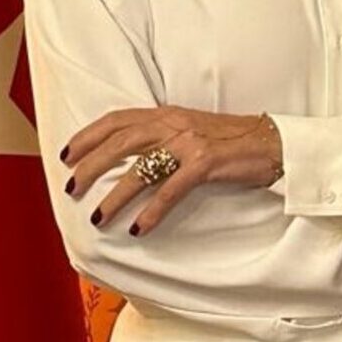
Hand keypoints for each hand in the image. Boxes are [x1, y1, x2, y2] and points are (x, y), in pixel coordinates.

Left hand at [59, 106, 281, 235]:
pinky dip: (152, 210)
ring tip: (99, 217)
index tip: (68, 154)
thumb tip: (131, 160)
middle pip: (120, 142)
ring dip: (115, 195)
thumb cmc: (232, 141)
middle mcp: (173, 124)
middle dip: (91, 165)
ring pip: (140, 168)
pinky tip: (139, 228)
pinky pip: (171, 190)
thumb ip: (163, 137)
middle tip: (72, 187)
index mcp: (167, 114)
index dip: (89, 135)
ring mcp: (189, 143)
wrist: (273, 142)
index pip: (118, 119)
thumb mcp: (192, 130)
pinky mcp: (205, 163)